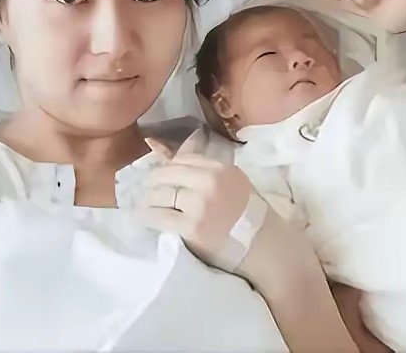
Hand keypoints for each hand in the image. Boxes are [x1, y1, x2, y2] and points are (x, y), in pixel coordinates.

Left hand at [136, 137, 253, 270]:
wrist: (263, 246)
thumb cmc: (249, 215)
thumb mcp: (235, 183)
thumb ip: (209, 171)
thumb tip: (172, 159)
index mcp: (221, 169)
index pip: (183, 159)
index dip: (167, 166)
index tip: (160, 175)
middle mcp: (210, 183)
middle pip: (167, 174)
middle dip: (152, 182)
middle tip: (144, 189)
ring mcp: (200, 205)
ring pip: (159, 195)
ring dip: (147, 199)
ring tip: (142, 204)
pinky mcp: (191, 227)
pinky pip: (159, 216)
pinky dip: (147, 216)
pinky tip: (143, 217)